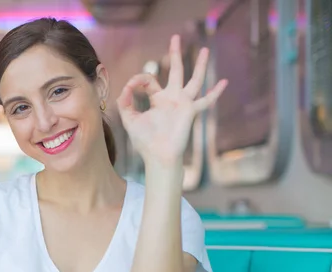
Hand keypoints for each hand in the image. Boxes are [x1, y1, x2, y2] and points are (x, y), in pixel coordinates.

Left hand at [116, 35, 227, 167]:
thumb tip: (126, 87)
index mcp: (158, 99)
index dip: (137, 80)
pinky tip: (224, 82)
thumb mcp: (130, 120)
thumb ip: (125, 103)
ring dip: (199, 65)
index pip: (149, 80)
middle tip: (176, 37)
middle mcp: (172, 98)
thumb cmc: (145, 141)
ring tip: (204, 49)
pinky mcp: (190, 111)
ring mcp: (183, 103)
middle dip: (175, 54)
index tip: (130, 88)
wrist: (158, 155)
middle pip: (176, 71)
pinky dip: (215, 92)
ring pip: (194, 79)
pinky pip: (206, 101)